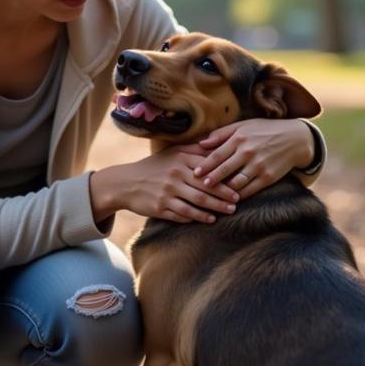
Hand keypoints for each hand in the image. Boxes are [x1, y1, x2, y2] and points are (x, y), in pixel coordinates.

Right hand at [90, 144, 239, 223]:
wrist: (126, 183)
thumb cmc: (155, 166)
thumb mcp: (172, 152)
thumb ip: (194, 150)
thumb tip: (218, 146)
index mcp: (180, 160)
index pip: (207, 170)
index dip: (224, 180)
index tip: (238, 186)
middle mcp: (174, 175)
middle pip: (204, 188)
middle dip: (223, 197)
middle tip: (237, 203)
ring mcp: (167, 192)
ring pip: (195, 203)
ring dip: (213, 209)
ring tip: (227, 212)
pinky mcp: (160, 207)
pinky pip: (182, 214)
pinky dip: (196, 217)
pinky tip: (208, 219)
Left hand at [191, 118, 314, 200]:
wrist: (295, 139)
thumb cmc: (265, 130)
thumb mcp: (243, 126)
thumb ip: (221, 134)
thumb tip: (200, 143)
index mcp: (240, 138)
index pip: (218, 154)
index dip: (205, 165)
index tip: (195, 173)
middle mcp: (248, 152)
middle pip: (225, 170)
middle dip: (211, 180)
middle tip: (200, 186)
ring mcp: (259, 166)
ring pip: (236, 183)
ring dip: (223, 191)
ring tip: (212, 196)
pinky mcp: (268, 178)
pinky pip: (249, 190)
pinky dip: (239, 196)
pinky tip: (230, 200)